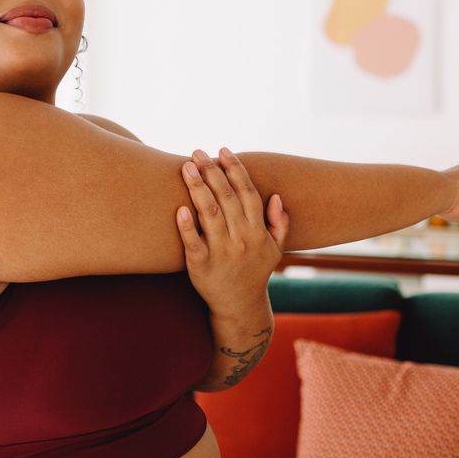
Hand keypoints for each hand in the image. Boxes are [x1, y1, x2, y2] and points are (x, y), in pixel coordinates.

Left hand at [175, 147, 288, 314]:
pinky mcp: (200, 266)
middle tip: (197, 152)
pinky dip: (187, 226)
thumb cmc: (254, 272)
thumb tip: (276, 197)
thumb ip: (279, 224)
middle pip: (226, 198)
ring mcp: (221, 252)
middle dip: (212, 171)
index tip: (223, 150)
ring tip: (186, 167)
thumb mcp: (275, 250)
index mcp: (258, 232)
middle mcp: (241, 239)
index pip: (247, 193)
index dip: (235, 170)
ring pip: (209, 213)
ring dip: (198, 188)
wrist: (239, 307)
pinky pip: (193, 242)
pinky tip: (179, 208)